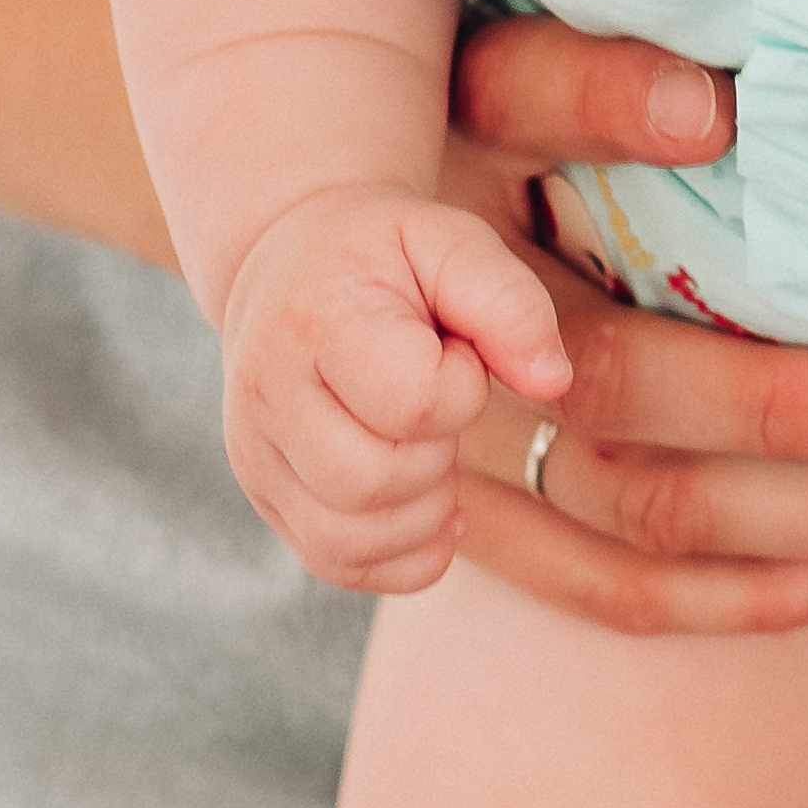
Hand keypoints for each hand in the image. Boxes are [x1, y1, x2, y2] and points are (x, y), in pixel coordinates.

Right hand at [218, 184, 571, 595]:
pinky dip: (399, 551)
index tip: (453, 350)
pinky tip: (421, 496)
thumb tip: (552, 383)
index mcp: (312, 320)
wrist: (291, 264)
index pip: (412, 403)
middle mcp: (264, 395)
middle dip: (438, 453)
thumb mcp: (450, 241)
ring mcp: (255, 457)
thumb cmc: (384, 256)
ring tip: (424, 443)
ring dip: (421, 508)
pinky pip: (340, 566)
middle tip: (438, 402)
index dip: (462, 386)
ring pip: (353, 541)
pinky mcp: (268, 500)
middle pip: (374, 484)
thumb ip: (509, 302)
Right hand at [441, 7, 807, 636]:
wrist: (342, 228)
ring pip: (650, 557)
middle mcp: (473, 419)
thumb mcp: (496, 85)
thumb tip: (710, 109)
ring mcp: (477, 490)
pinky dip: (743, 601)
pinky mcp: (497, 532)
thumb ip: (590, 89)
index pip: (629, 379)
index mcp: (480, 308)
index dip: (770, 407)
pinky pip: (618, 598)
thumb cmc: (446, 130)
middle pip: (652, 488)